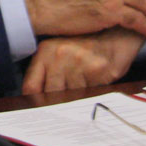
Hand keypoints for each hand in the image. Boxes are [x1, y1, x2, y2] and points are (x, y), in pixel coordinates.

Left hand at [20, 28, 143, 94]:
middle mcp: (59, 55)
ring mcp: (77, 62)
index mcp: (46, 51)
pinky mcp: (95, 70)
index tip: (40, 108)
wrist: (114, 37)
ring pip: (71, 97)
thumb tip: (35, 100)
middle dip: (58, 102)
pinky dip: (92, 92)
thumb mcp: (59, 54)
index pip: (31, 87)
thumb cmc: (85, 47)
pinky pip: (89, 94)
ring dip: (77, 96)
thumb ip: (46, 74)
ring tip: (84, 81)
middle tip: (66, 99)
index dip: (35, 102)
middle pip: (50, 95)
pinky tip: (94, 79)